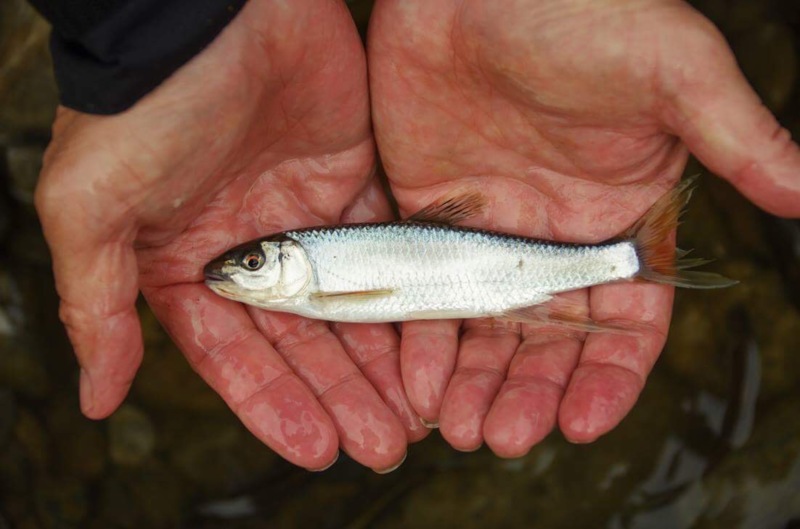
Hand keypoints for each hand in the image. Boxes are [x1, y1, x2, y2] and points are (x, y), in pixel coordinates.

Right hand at [35, 0, 423, 471]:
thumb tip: (93, 396)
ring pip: (355, 306)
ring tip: (416, 415)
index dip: (275, 405)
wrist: (221, 10)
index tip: (318, 449)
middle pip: (307, 342)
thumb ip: (96, 301)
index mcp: (190, 265)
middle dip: (343, 396)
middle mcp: (254, 253)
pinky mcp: (356, 184)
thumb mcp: (93, 205)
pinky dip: (411, 296)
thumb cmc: (149, 104)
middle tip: (384, 445)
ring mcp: (309, 220)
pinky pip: (390, 251)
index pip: (237, 354)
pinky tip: (434, 343)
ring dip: (383, 362)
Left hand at [368, 0, 799, 455]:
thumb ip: (734, 138)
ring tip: (456, 430)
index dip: (608, 375)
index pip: (625, 322)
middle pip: (548, 341)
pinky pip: (425, 292)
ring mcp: (489, 232)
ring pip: (484, 331)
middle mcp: (555, 239)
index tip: (581, 422)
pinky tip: (415, 380)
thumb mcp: (673, 71)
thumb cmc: (582, 10)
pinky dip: (422, 340)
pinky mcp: (429, 216)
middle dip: (528, 393)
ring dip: (473, 384)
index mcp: (619, 220)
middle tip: (503, 437)